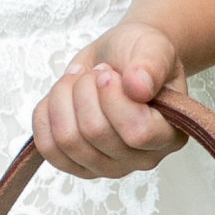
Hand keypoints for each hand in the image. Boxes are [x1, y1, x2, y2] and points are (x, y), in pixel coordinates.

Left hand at [32, 20, 189, 177]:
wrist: (117, 60)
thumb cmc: (139, 56)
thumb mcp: (153, 48)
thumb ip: (151, 65)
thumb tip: (138, 87)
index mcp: (169, 135)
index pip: (137, 132)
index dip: (113, 98)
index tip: (108, 73)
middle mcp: (142, 158)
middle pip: (95, 133)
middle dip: (85, 89)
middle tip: (95, 73)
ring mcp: (109, 166)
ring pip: (68, 140)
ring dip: (63, 98)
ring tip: (78, 81)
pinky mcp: (78, 164)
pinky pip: (48, 148)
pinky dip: (45, 115)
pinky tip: (59, 98)